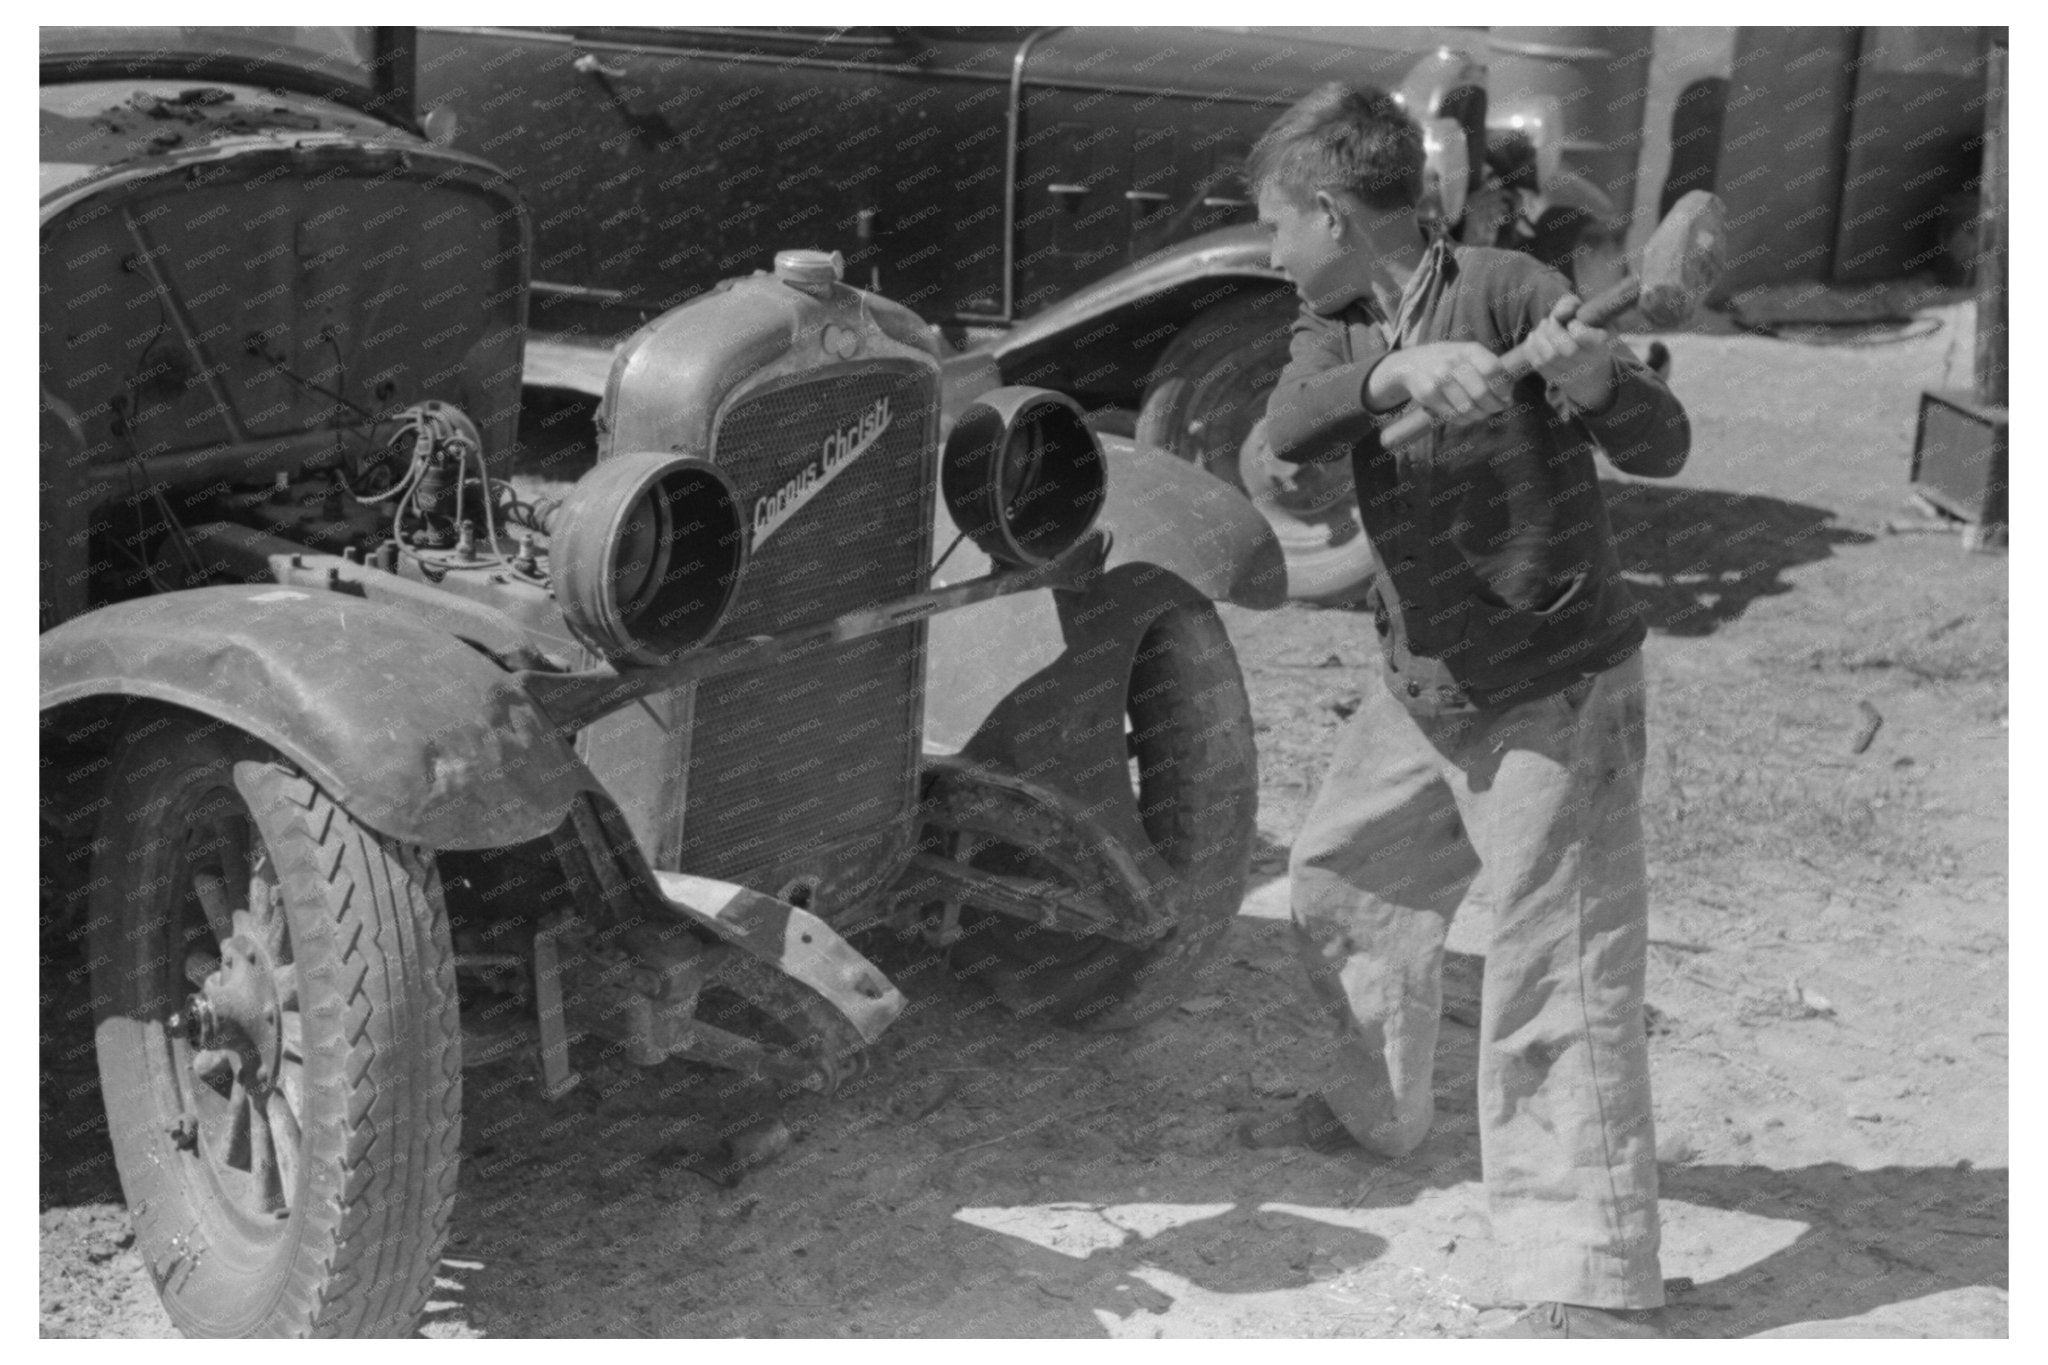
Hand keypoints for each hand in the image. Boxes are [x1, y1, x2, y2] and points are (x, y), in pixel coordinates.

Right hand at [1370, 342, 1511, 425]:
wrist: (1412, 363)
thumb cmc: (1450, 362)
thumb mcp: (1470, 357)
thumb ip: (1491, 373)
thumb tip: (1509, 400)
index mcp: (1469, 350)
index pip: (1493, 370)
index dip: (1503, 388)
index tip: (1506, 397)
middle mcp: (1453, 361)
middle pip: (1481, 393)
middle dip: (1493, 406)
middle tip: (1495, 409)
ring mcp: (1438, 378)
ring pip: (1467, 408)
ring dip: (1478, 415)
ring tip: (1480, 413)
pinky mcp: (1428, 394)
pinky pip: (1453, 415)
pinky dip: (1464, 420)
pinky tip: (1465, 415)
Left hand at [1526, 293, 1615, 410]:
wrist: (1586, 364)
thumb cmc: (1584, 330)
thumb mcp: (1584, 313)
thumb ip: (1571, 304)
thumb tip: (1560, 313)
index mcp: (1602, 344)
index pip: (1585, 338)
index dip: (1575, 328)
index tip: (1573, 323)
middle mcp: (1590, 363)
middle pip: (1567, 351)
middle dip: (1553, 331)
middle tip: (1552, 321)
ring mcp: (1573, 375)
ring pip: (1549, 358)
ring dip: (1541, 337)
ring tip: (1544, 327)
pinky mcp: (1556, 379)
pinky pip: (1538, 363)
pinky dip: (1533, 347)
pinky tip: (1537, 338)